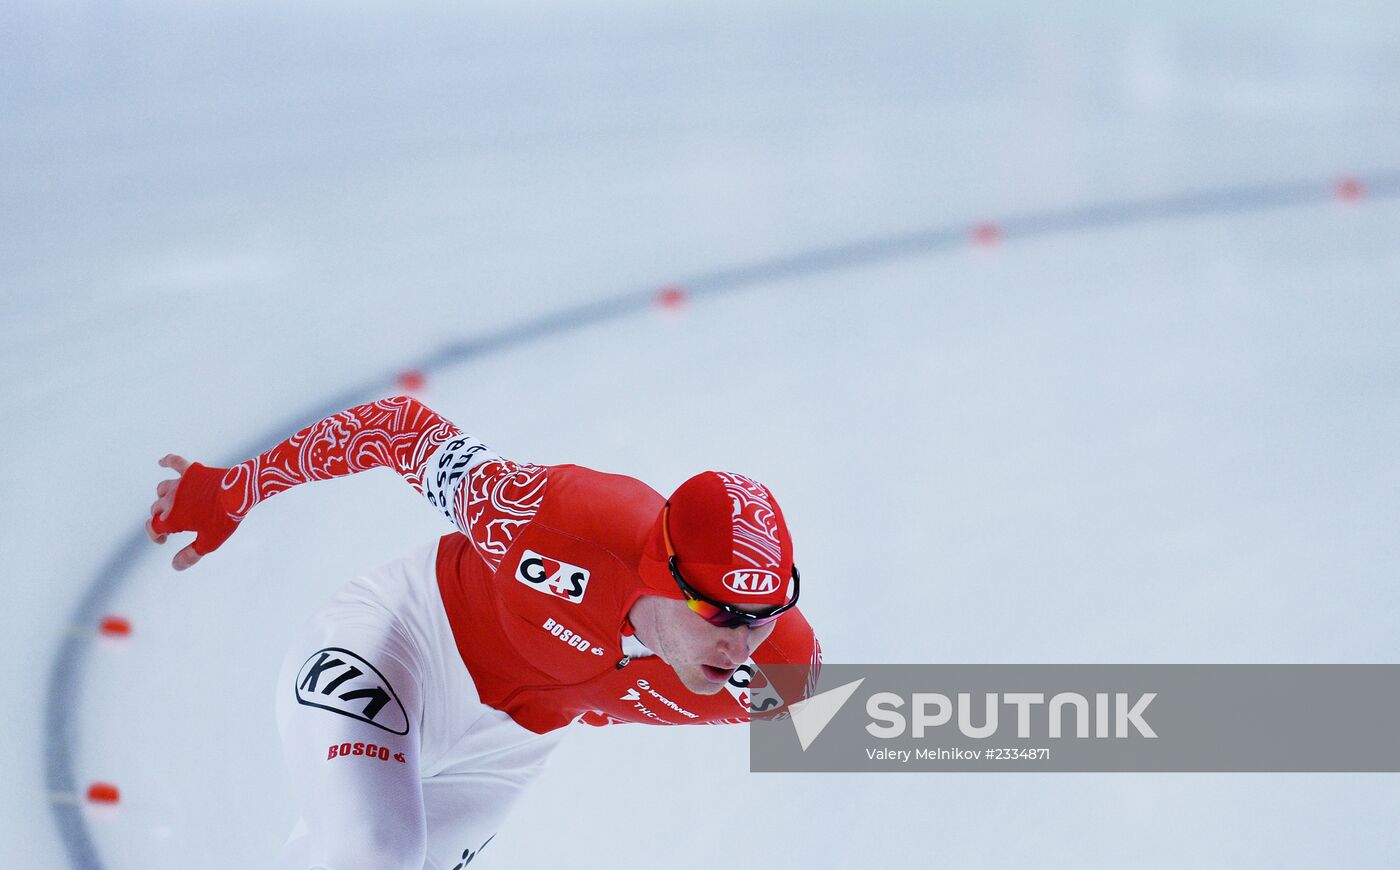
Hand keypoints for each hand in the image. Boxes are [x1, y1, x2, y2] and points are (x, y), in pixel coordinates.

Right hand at [147, 454, 239, 570]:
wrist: (239, 492)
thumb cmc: (224, 519)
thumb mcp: (209, 542)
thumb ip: (190, 555)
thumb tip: (175, 566)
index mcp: (172, 517)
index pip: (153, 527)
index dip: (155, 536)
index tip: (163, 540)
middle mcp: (171, 499)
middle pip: (156, 509)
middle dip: (160, 519)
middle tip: (173, 527)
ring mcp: (180, 483)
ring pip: (162, 489)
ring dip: (163, 497)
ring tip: (171, 504)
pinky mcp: (192, 471)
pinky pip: (175, 462)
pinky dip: (167, 461)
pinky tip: (162, 462)